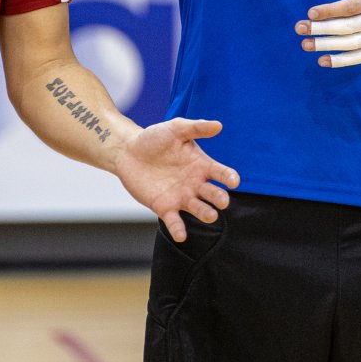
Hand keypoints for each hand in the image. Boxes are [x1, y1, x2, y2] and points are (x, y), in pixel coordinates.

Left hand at [114, 117, 238, 242]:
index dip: (229, 177)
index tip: (233, 181)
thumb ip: (196, 127)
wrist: (128, 151)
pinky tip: (181, 236)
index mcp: (201, 165)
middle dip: (219, 198)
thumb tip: (218, 125)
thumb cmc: (154, 138)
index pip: (221, 173)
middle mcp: (195, 184)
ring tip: (211, 216)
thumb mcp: (176, 129)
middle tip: (222, 201)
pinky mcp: (164, 208)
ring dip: (206, 214)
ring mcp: (181, 197)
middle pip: (213, 194)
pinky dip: (179, 229)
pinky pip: (174, 221)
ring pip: (199, 209)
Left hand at [297, 0, 360, 67]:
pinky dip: (340, 61)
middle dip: (322, 29)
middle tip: (300, 29)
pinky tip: (322, 61)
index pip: (351, 7)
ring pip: (352, 44)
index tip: (310, 13)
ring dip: (327, 46)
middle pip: (349, 27)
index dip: (330, 11)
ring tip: (306, 44)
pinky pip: (360, 58)